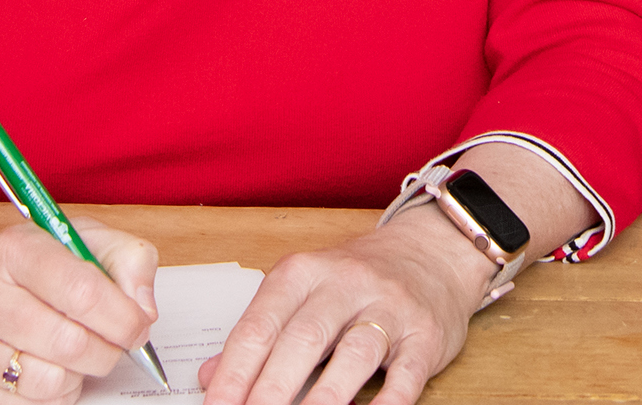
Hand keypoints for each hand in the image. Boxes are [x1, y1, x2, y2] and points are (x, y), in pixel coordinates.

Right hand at [0, 217, 159, 404]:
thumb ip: (125, 259)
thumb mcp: (75, 237)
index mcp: (13, 250)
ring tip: (70, 351)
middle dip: (106, 350)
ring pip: (52, 383)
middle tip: (109, 341)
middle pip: (72, 344)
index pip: (82, 292)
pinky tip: (43, 365)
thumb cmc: (18, 264)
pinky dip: (51, 393)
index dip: (123, 317)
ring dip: (78, 374)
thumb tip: (143, 309)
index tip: (136, 326)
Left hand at [202, 209, 493, 404]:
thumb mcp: (302, 290)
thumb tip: (209, 375)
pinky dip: (385, 403)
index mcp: (304, 272)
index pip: (259, 326)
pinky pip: (405, 375)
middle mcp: (346, 285)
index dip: (234, 372)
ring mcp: (389, 309)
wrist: (432, 251)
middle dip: (270, 390)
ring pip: (353, 355)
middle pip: (303, 340)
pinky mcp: (424, 336)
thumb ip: (260, 330)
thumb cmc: (358, 278)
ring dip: (323, 398)